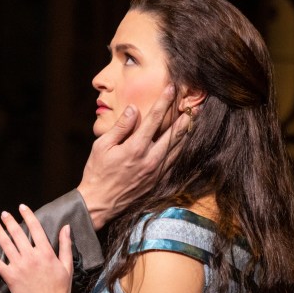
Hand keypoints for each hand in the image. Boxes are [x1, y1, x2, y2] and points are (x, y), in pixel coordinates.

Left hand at [0, 205, 73, 292]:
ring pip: (6, 244)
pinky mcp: (10, 277)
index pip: (35, 228)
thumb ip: (65, 245)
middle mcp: (31, 257)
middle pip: (18, 234)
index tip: (22, 207)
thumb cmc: (61, 289)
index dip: (28, 215)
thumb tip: (66, 227)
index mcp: (46, 253)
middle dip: (10, 221)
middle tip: (4, 213)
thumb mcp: (67, 265)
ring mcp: (19, 267)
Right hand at [77, 84, 191, 228]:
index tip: (172, 88)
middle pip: (174, 133)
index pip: (154, 119)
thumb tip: (133, 109)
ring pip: (178, 148)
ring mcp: (156, 172)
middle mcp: (150, 160)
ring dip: (188, 132)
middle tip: (196, 103)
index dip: (164, 102)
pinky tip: (186, 142)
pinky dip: (182, 150)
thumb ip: (120, 127)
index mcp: (135, 148)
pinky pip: (175, 163)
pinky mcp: (157, 181)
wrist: (99, 203)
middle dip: (186, 116)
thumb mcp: (102, 146)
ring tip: (195, 119)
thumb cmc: (97, 173)